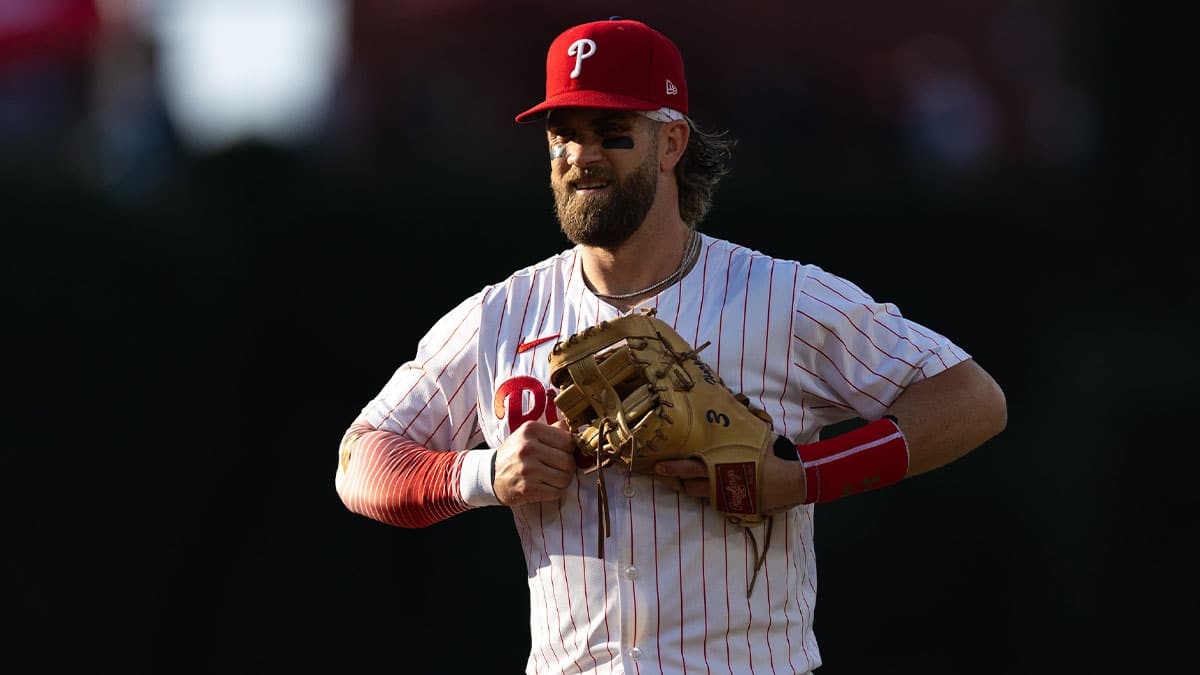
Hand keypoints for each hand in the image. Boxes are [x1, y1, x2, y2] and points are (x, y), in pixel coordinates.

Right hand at [493, 420, 577, 505]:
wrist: (491, 475)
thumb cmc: (515, 453)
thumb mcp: (529, 435)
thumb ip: (552, 429)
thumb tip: (570, 428)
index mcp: (530, 429)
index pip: (568, 440)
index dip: (569, 449)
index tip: (562, 453)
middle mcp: (528, 447)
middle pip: (568, 461)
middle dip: (568, 467)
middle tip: (558, 468)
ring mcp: (527, 469)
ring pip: (564, 478)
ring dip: (562, 481)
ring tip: (552, 478)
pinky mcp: (527, 488)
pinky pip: (556, 492)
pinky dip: (554, 492)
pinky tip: (545, 486)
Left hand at [655, 439, 808, 513]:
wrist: (790, 480)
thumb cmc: (770, 453)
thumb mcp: (753, 434)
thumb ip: (736, 425)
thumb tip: (728, 404)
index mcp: (720, 462)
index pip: (689, 467)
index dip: (671, 467)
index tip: (657, 465)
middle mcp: (718, 480)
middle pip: (687, 482)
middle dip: (671, 478)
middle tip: (657, 474)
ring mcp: (724, 494)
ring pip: (697, 493)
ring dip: (687, 486)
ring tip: (677, 480)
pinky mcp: (731, 504)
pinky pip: (712, 500)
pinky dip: (705, 493)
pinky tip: (702, 487)